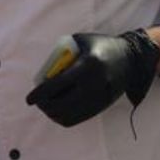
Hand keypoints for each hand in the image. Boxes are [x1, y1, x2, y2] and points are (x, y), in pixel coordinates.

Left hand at [25, 31, 159, 126]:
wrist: (131, 59)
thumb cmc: (100, 46)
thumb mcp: (80, 41)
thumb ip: (62, 54)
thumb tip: (43, 72)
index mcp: (87, 65)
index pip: (57, 85)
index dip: (40, 94)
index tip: (29, 99)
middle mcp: (94, 84)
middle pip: (61, 105)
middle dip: (45, 106)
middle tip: (38, 102)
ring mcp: (99, 98)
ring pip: (69, 115)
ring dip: (53, 114)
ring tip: (47, 106)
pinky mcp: (102, 107)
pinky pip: (79, 118)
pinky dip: (64, 118)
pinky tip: (58, 111)